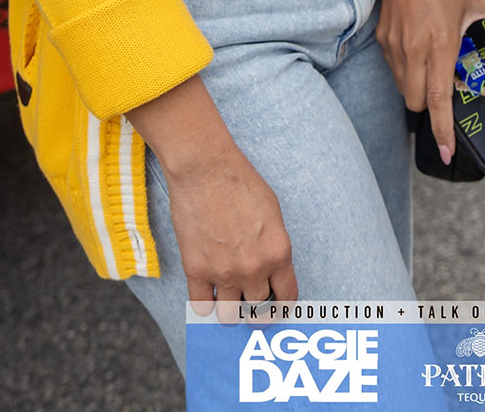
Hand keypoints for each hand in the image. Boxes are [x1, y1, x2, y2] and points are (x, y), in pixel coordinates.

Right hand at [165, 142, 296, 316]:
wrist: (204, 168)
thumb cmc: (240, 181)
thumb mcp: (272, 212)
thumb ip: (274, 246)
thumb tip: (272, 271)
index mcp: (278, 252)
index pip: (287, 298)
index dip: (281, 305)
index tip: (275, 306)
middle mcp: (254, 268)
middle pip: (258, 310)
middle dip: (255, 311)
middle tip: (249, 305)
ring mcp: (224, 272)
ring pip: (230, 316)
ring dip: (230, 310)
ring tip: (226, 297)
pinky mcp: (196, 270)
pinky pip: (202, 307)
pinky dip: (205, 303)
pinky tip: (206, 291)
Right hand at [376, 0, 484, 166]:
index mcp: (439, 44)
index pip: (438, 100)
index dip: (442, 130)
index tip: (446, 152)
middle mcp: (412, 49)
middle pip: (415, 102)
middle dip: (429, 109)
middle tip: (445, 98)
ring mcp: (393, 42)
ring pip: (401, 86)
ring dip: (416, 88)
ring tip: (434, 70)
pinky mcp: (382, 33)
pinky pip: (392, 66)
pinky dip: (405, 69)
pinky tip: (420, 51)